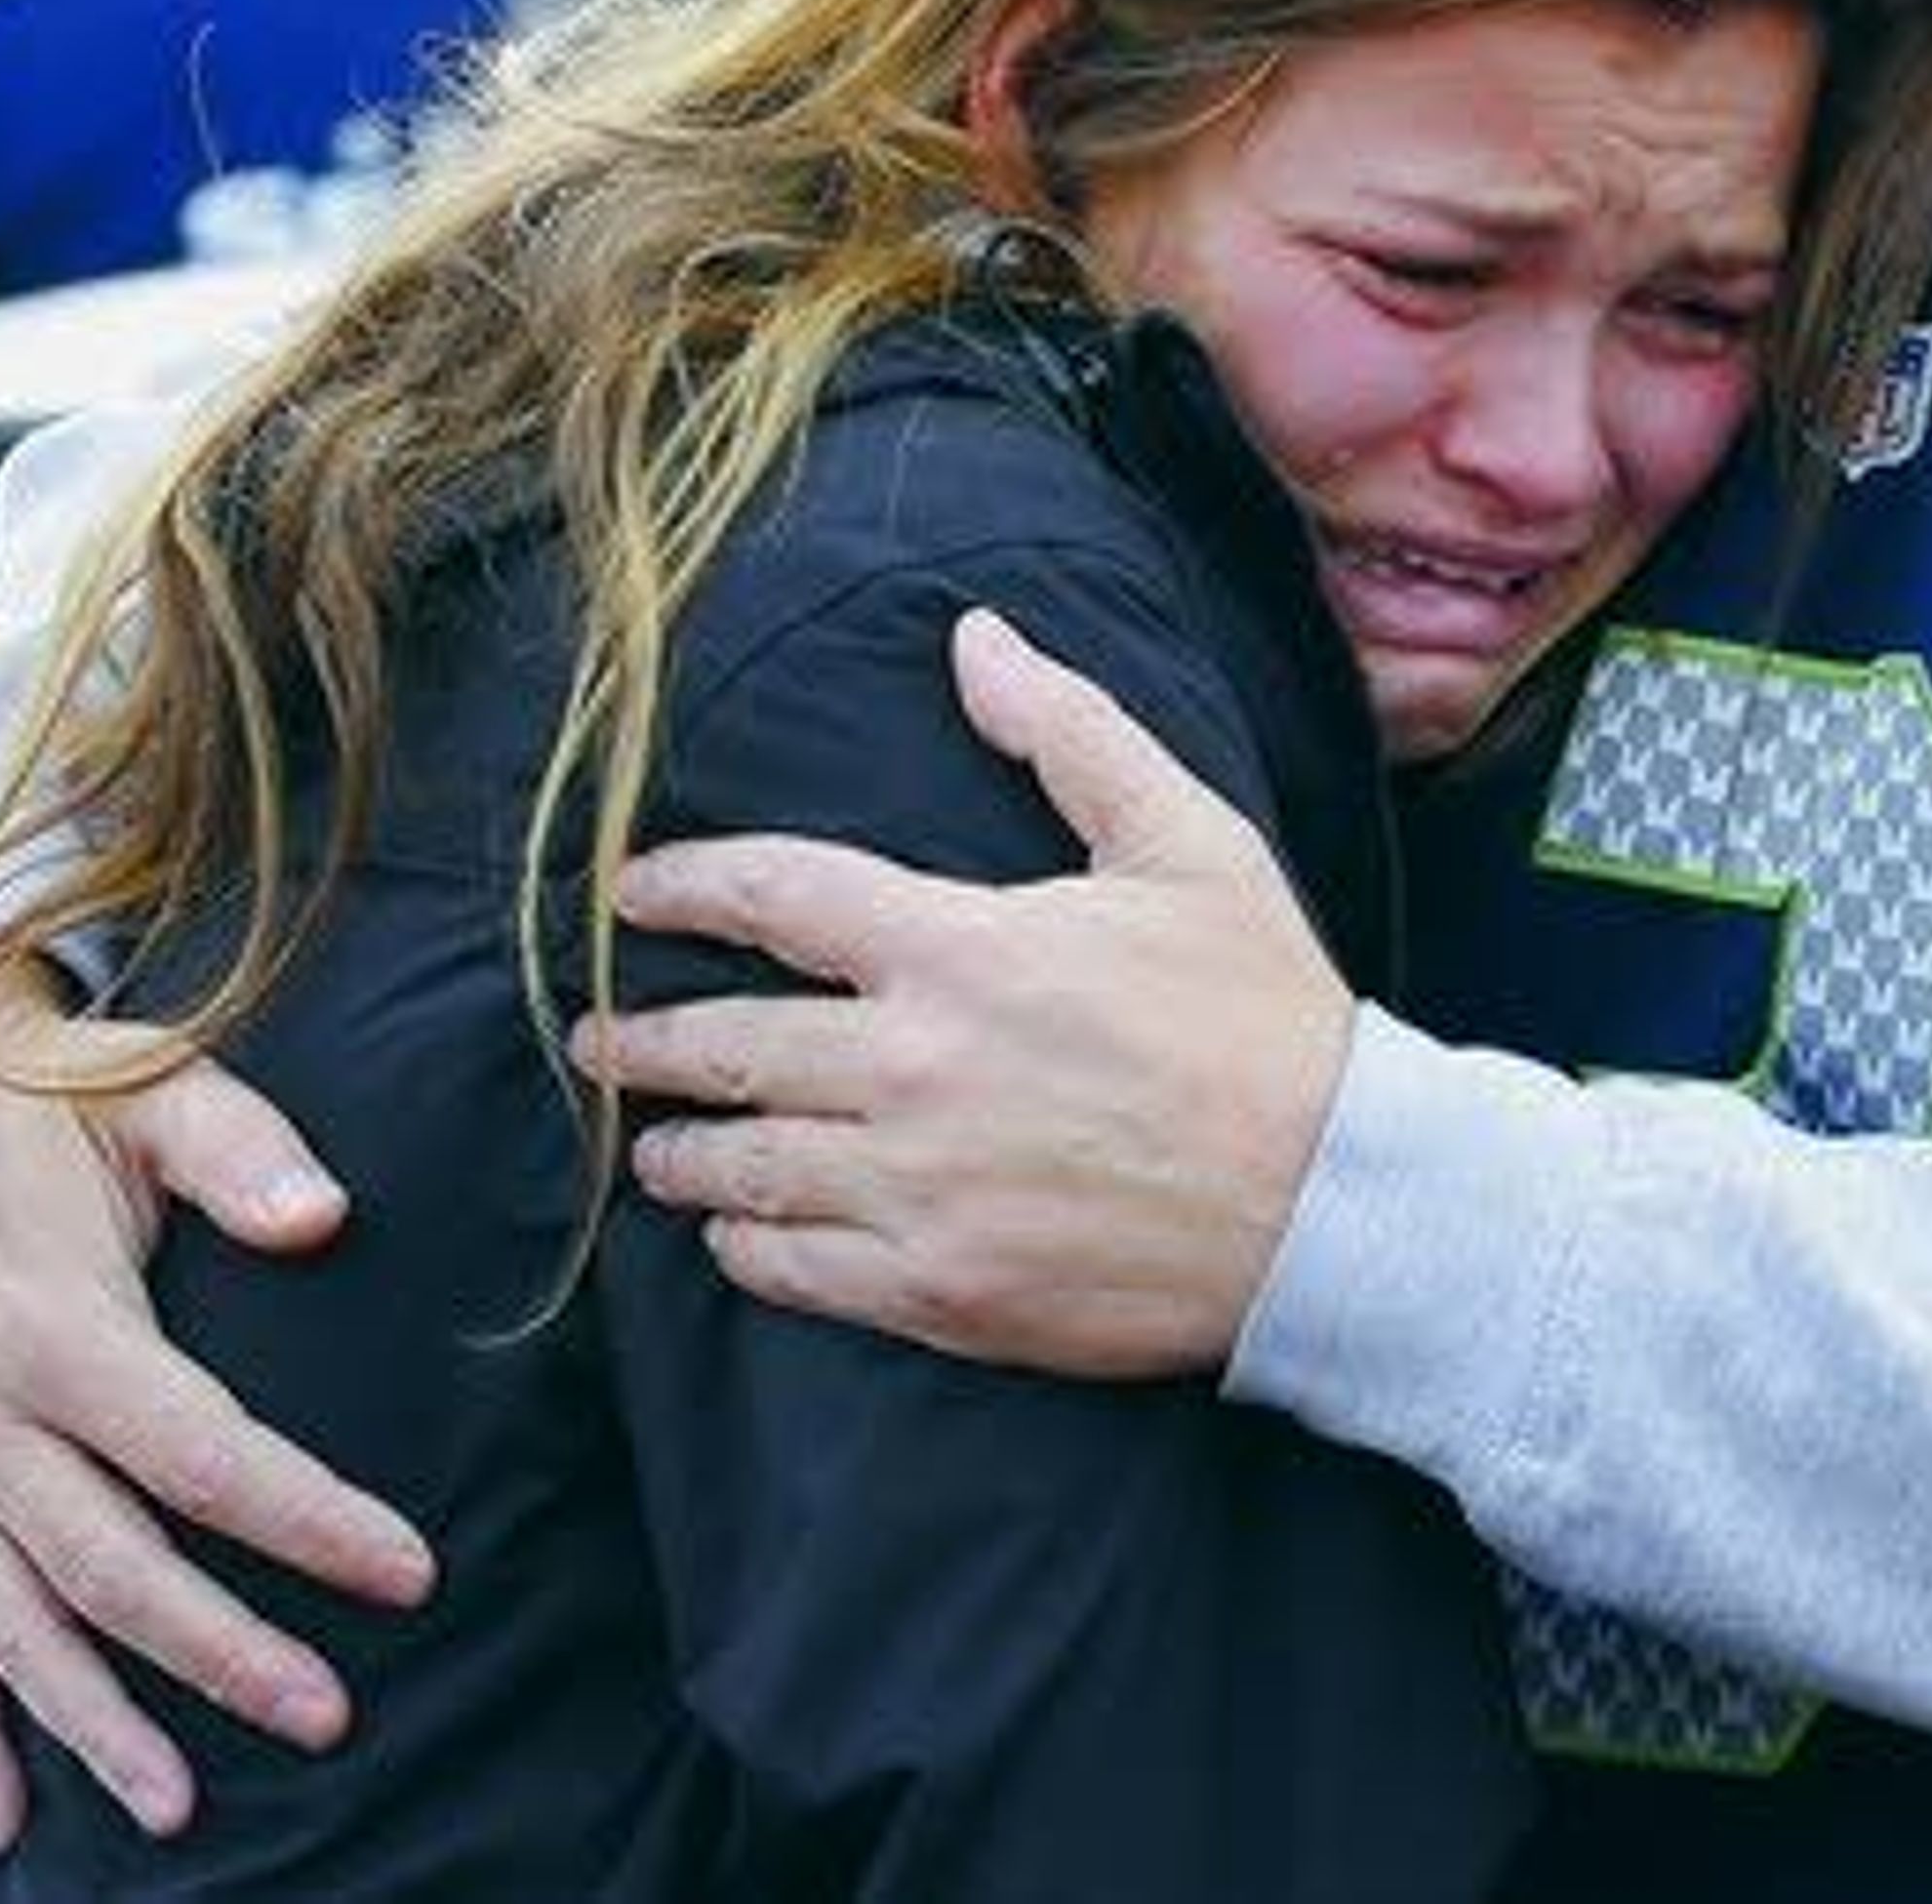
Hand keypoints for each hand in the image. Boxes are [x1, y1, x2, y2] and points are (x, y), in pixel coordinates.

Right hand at [0, 959, 433, 1847]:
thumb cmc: (32, 1088)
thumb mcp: (147, 1084)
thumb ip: (243, 1149)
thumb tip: (323, 1216)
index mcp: (54, 1327)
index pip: (205, 1456)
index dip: (311, 1522)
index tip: (407, 1572)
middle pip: (115, 1570)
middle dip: (223, 1654)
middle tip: (326, 1714)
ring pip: (17, 1628)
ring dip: (95, 1725)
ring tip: (178, 1807)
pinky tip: (6, 1810)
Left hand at [579, 605, 1356, 1376]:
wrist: (1336, 1205)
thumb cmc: (1263, 1014)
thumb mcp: (1186, 843)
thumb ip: (1070, 733)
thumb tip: (974, 638)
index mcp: (961, 947)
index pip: (772, 895)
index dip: (684, 885)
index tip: (631, 891)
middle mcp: (916, 1069)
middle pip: (726, 1046)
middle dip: (641, 1039)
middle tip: (595, 1038)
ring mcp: (921, 1191)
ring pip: (744, 1168)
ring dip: (680, 1150)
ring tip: (652, 1144)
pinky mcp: (943, 1293)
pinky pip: (797, 1272)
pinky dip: (746, 1248)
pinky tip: (737, 1232)